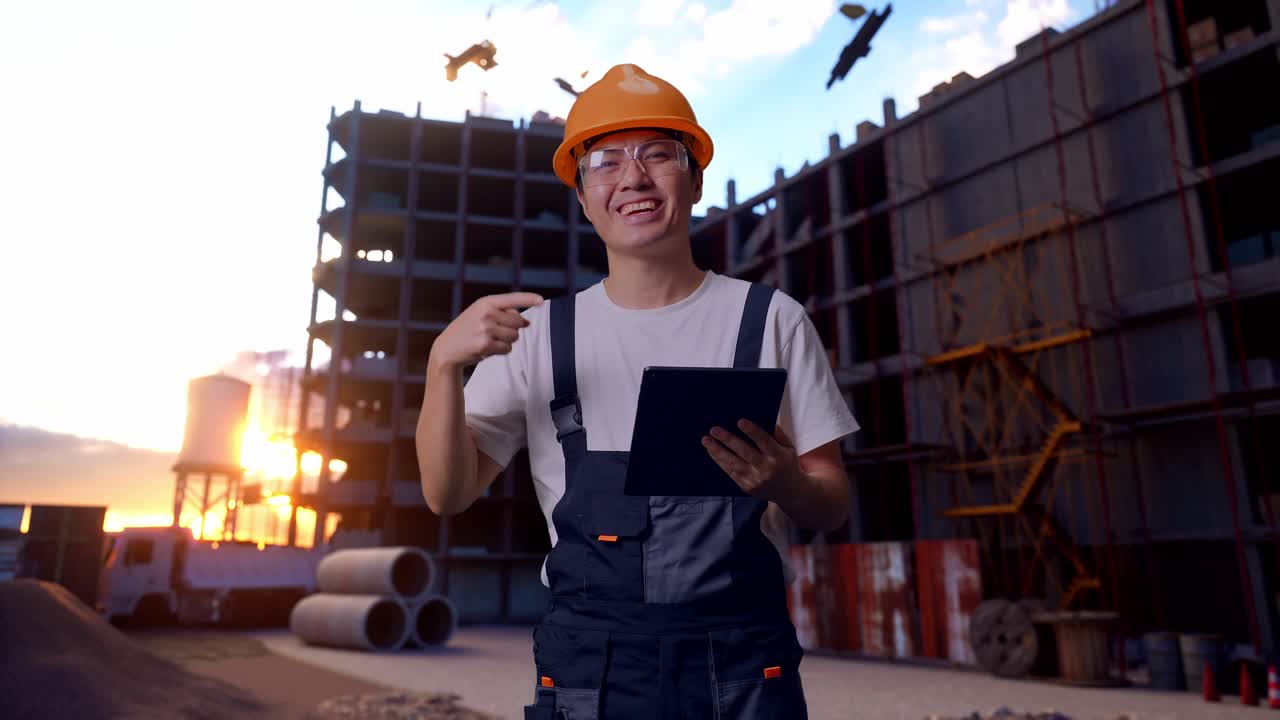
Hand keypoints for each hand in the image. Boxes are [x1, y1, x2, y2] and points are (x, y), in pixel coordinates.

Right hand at [428, 292, 543, 370]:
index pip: (512, 298)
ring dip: (507, 341)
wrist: (447, 348)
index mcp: (486, 302)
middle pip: (519, 322)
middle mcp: (486, 313)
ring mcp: (485, 328)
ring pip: (515, 336)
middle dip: (513, 329)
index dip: (529, 299)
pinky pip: (507, 348)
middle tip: (497, 332)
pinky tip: (487, 348)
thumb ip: (503, 313)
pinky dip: (501, 350)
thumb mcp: (481, 313)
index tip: (541, 300)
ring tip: (490, 339)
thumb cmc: (468, 329)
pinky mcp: (485, 344)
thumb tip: (528, 322)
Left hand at [702, 420, 802, 502]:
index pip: (764, 441)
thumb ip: (777, 434)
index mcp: (778, 456)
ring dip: (718, 451)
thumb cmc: (787, 464)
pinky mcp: (746, 486)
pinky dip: (720, 461)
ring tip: (706, 440)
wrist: (790, 491)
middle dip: (728, 440)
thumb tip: (763, 419)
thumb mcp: (789, 447)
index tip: (739, 421)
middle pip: (744, 452)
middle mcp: (766, 469)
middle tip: (714, 429)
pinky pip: (731, 472)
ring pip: (733, 463)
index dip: (752, 431)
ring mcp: (755, 479)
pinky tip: (712, 452)